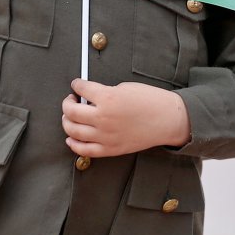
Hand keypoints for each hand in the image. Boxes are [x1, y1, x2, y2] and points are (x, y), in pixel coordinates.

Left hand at [62, 79, 191, 157]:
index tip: (76, 84)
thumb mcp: (126, 88)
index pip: (82, 89)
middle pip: (71, 112)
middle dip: (67, 103)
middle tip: (70, 100)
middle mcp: (103, 118)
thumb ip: (105, 93)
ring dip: (67, 122)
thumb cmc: (150, 100)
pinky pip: (83, 150)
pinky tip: (71, 137)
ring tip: (70, 117)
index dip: (77, 85)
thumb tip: (89, 98)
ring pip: (73, 131)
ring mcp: (105, 136)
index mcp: (108, 98)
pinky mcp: (110, 149)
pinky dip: (73, 144)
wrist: (167, 120)